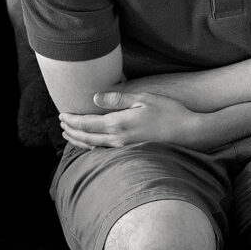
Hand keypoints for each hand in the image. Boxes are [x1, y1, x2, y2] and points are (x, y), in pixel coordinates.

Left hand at [59, 91, 197, 148]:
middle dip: (71, 131)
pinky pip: (104, 151)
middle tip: (62, 124)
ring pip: (93, 147)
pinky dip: (92, 146)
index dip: (71, 120)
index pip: (86, 123)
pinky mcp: (132, 152)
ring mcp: (124, 148)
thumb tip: (95, 97)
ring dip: (79, 140)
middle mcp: (117, 139)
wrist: (189, 133)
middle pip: (86, 137)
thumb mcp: (144, 98)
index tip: (61, 115)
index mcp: (118, 124)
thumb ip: (118, 98)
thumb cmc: (169, 112)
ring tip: (71, 135)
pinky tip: (92, 144)